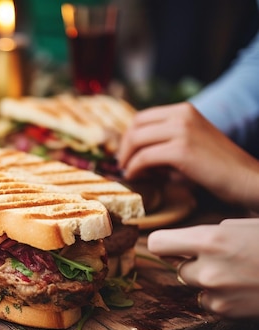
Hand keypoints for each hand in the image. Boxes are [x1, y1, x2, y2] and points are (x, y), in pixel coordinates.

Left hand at [117, 102, 258, 209]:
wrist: (248, 179)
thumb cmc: (217, 168)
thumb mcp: (189, 145)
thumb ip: (164, 143)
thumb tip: (131, 154)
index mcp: (184, 110)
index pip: (142, 117)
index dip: (128, 137)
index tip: (125, 154)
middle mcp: (182, 115)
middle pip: (135, 126)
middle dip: (124, 147)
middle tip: (123, 165)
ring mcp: (182, 131)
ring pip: (136, 140)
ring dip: (127, 159)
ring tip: (128, 173)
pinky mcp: (181, 150)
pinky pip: (143, 157)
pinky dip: (134, 169)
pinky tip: (136, 178)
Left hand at [148, 218, 258, 319]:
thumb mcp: (244, 226)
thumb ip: (211, 232)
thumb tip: (187, 241)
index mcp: (211, 240)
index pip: (158, 243)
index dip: (164, 244)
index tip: (171, 246)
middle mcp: (207, 270)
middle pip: (178, 268)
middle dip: (194, 264)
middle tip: (224, 261)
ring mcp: (214, 294)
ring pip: (193, 286)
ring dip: (208, 282)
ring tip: (240, 275)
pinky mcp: (224, 313)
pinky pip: (209, 303)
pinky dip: (222, 298)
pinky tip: (245, 290)